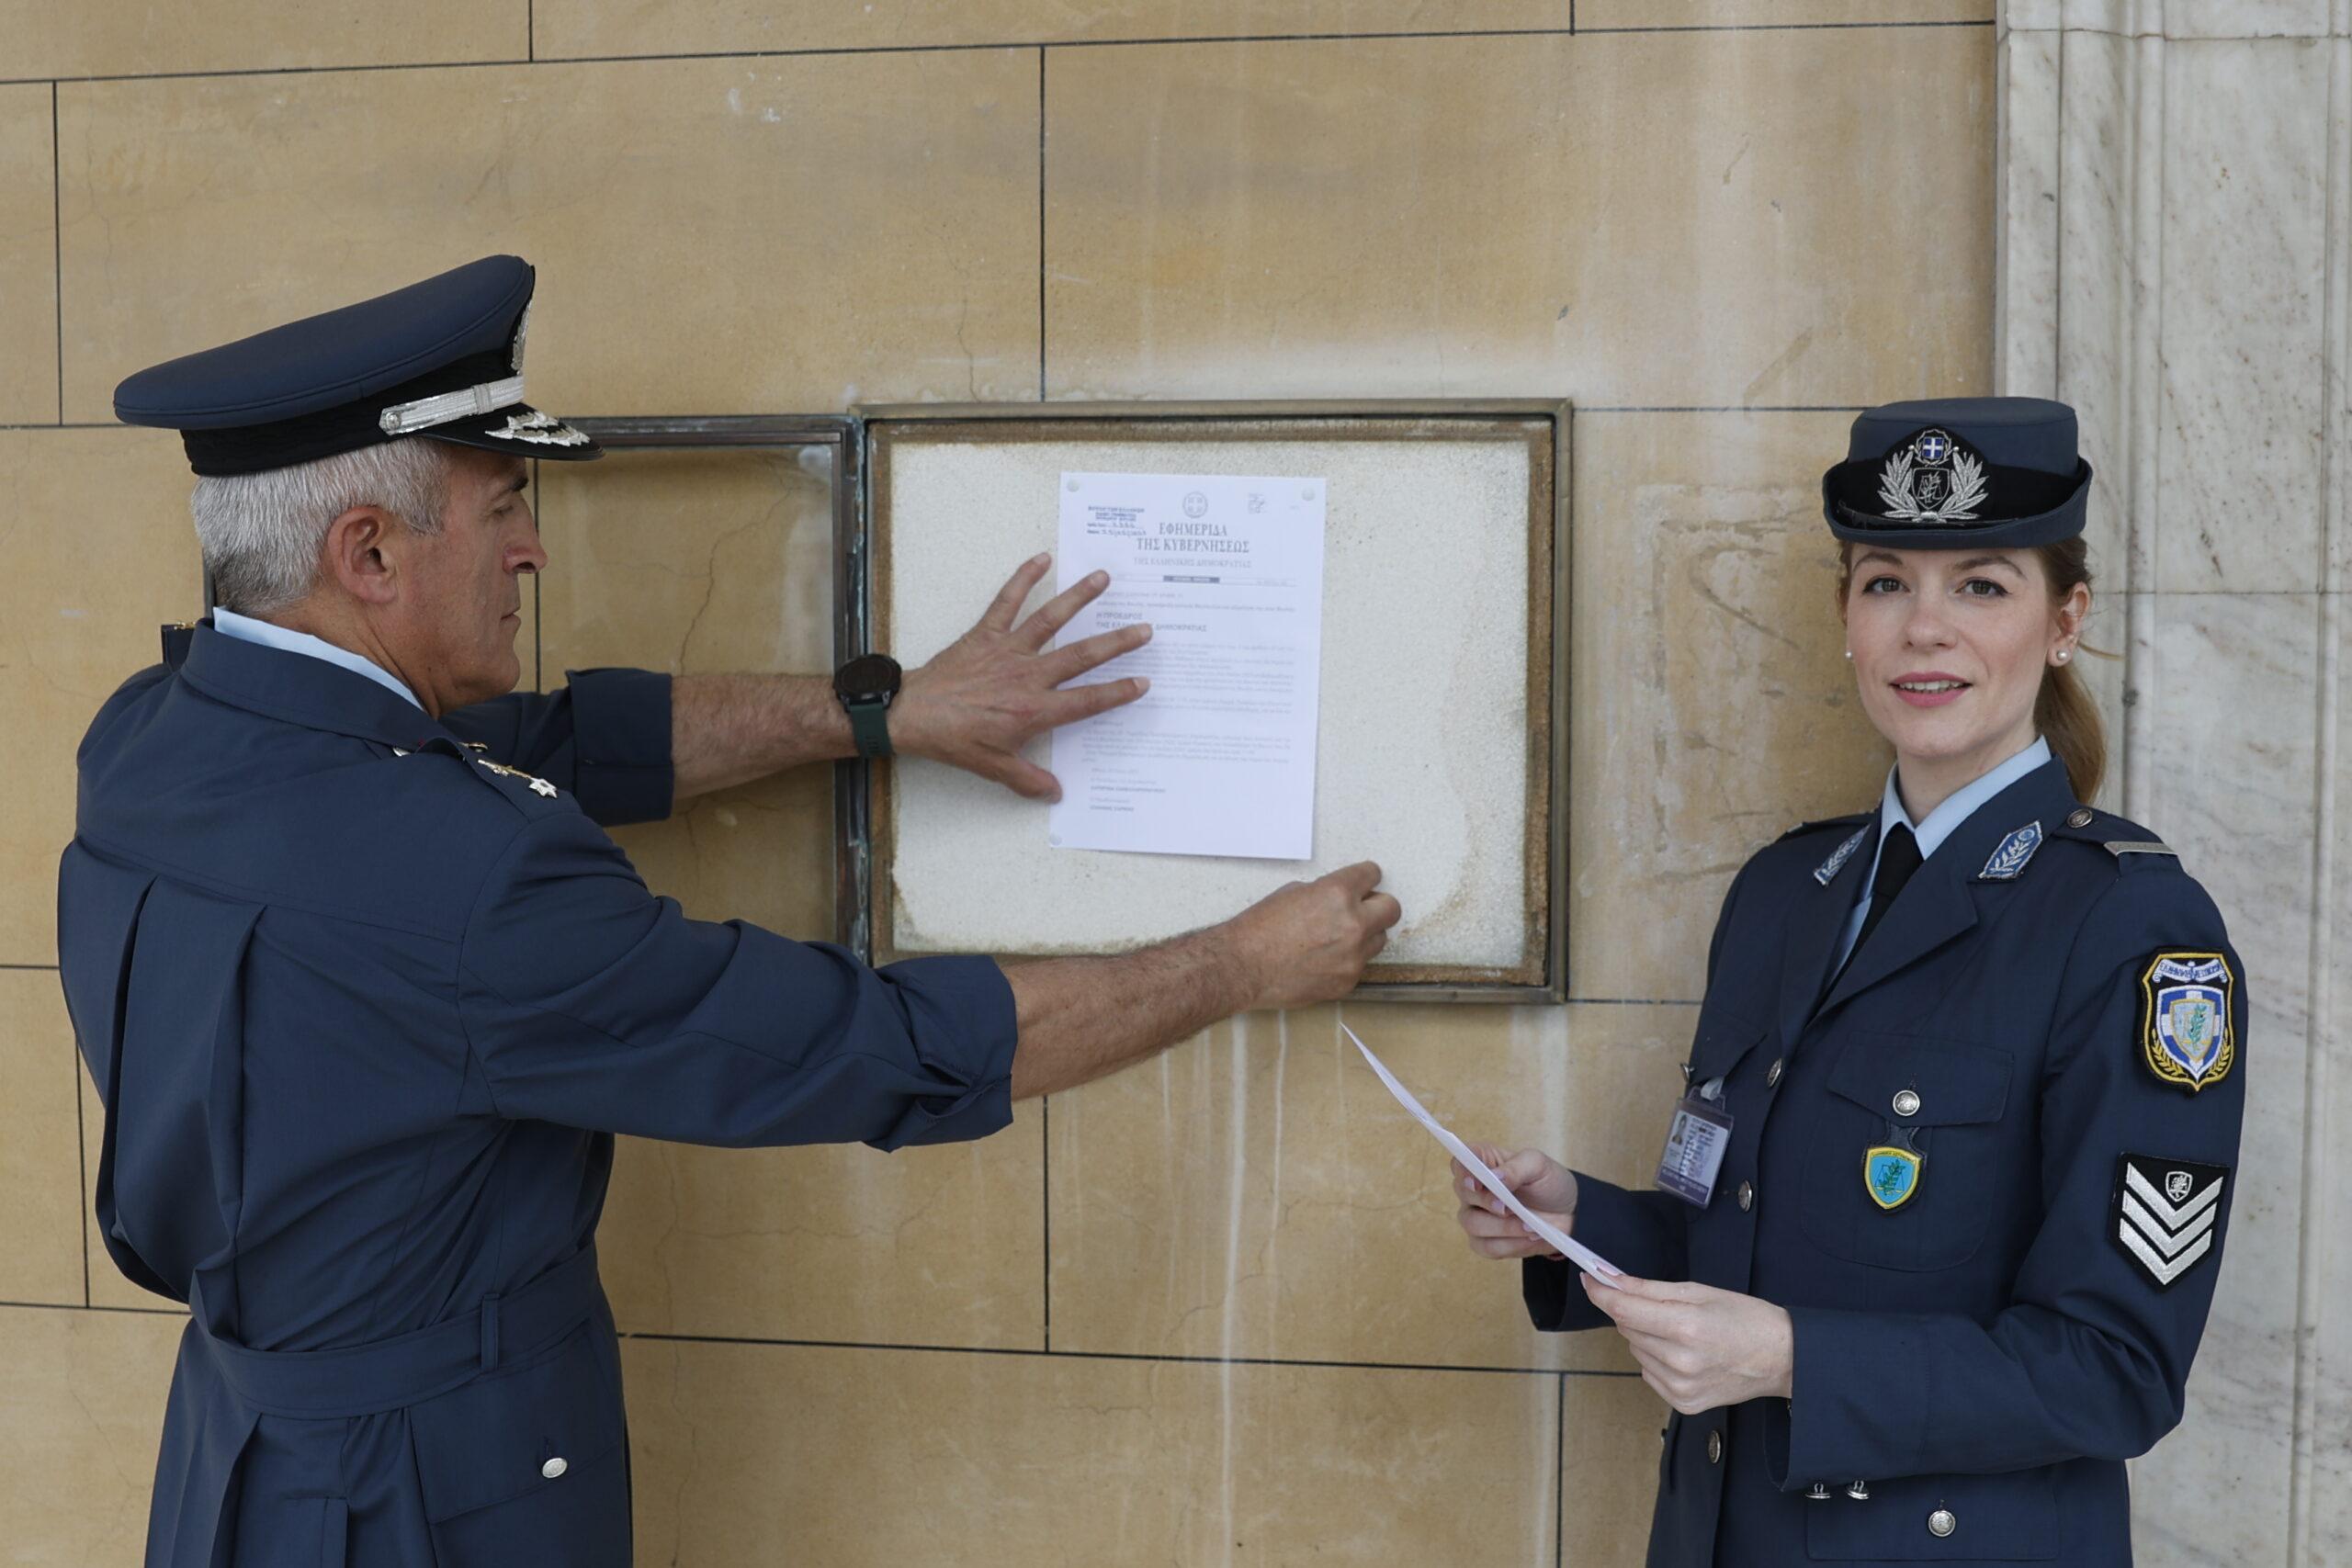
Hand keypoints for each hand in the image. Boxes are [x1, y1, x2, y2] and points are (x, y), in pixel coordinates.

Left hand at [892, 554, 1151, 798]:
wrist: (913, 715)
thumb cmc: (953, 740)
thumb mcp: (993, 767)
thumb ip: (1028, 780)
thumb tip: (1055, 792)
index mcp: (1034, 710)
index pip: (1087, 701)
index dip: (1117, 693)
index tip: (1142, 682)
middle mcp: (1027, 676)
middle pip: (1081, 655)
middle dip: (1116, 643)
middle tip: (1144, 629)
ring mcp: (1007, 651)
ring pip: (1050, 620)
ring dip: (1079, 598)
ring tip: (1103, 579)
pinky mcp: (985, 635)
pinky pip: (1006, 602)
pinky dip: (1023, 578)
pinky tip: (1041, 560)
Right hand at [1219, 861, 1401, 1010]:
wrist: (1243, 967)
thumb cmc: (1259, 930)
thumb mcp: (1293, 893)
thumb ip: (1325, 893)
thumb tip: (1342, 899)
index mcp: (1338, 893)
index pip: (1373, 875)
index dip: (1366, 878)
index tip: (1365, 882)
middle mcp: (1353, 923)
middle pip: (1392, 908)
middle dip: (1377, 906)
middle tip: (1362, 909)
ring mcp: (1353, 956)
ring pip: (1380, 940)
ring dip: (1365, 935)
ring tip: (1337, 938)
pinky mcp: (1348, 981)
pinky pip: (1360, 965)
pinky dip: (1348, 960)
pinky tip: (1324, 959)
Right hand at [1451, 1143, 1576, 1259]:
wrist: (1567, 1214)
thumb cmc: (1548, 1183)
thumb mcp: (1539, 1165)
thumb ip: (1516, 1167)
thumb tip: (1496, 1177)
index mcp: (1484, 1162)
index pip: (1460, 1162)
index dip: (1464, 1171)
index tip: (1478, 1181)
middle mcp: (1474, 1189)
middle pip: (1463, 1193)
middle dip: (1486, 1201)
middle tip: (1508, 1207)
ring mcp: (1475, 1215)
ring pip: (1473, 1223)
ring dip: (1503, 1227)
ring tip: (1530, 1226)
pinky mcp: (1484, 1241)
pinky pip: (1487, 1247)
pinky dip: (1511, 1244)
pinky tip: (1530, 1238)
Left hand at [1581, 1273, 1793, 1413]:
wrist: (1781, 1358)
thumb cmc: (1745, 1317)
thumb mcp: (1699, 1291)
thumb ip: (1649, 1288)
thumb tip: (1609, 1280)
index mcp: (1685, 1327)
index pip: (1623, 1310)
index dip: (1601, 1292)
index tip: (1589, 1278)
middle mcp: (1679, 1362)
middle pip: (1627, 1329)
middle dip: (1634, 1312)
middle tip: (1665, 1307)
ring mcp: (1680, 1388)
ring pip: (1636, 1350)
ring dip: (1647, 1337)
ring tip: (1684, 1333)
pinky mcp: (1683, 1404)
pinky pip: (1649, 1373)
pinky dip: (1657, 1360)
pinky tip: (1685, 1355)